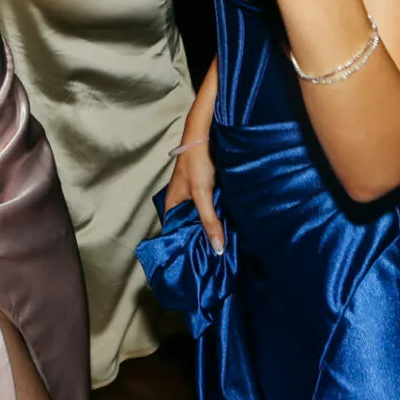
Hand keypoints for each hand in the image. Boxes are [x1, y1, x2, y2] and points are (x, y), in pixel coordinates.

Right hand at [163, 115, 222, 254]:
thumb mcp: (202, 195)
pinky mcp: (206, 190)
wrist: (204, 134)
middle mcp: (180, 203)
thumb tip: (217, 249)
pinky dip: (216, 217)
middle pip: (188, 227)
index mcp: (171, 205)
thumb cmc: (197, 163)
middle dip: (199, 241)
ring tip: (222, 248)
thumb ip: (209, 221)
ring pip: (200, 218)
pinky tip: (227, 227)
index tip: (194, 265)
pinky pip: (210, 209)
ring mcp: (193, 196)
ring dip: (209, 229)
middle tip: (213, 260)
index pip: (173, 233)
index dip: (182, 248)